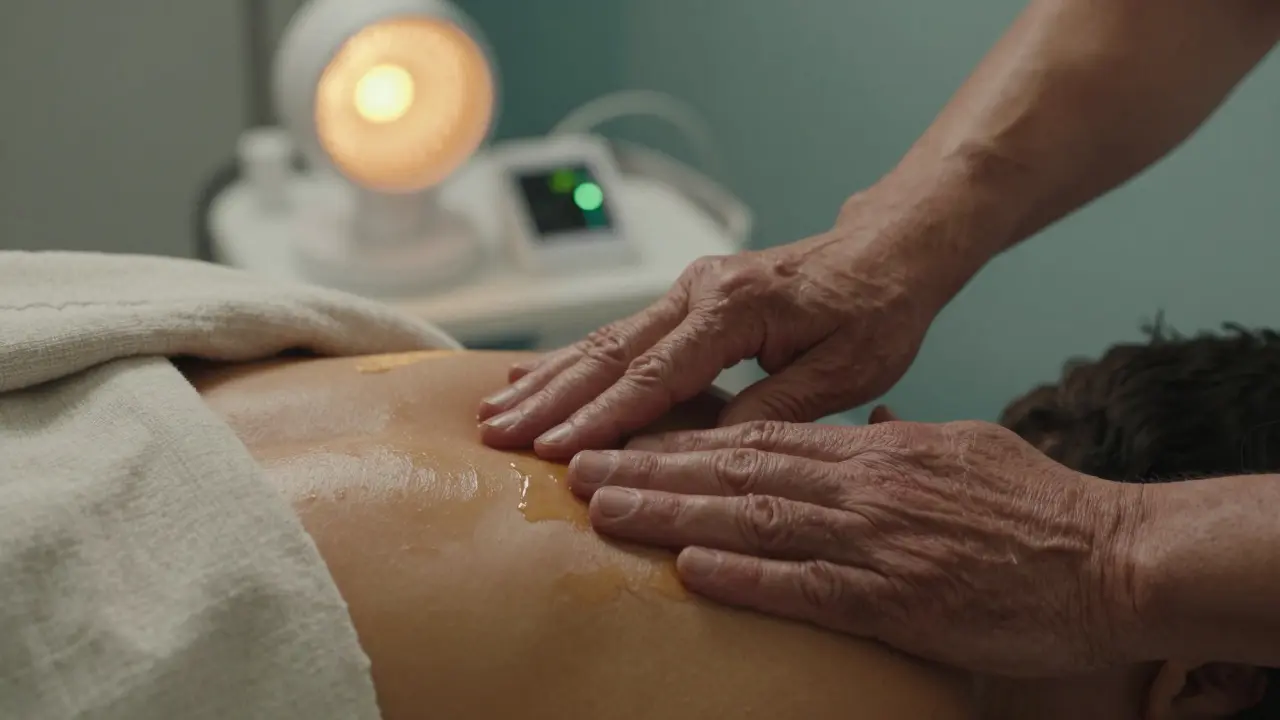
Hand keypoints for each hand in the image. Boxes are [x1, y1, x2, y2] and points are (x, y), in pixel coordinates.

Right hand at [477, 190, 961, 459]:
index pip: (656, 375)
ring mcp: (690, 290)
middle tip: (498, 435)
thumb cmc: (877, 308)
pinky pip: (623, 333)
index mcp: (737, 308)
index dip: (603, 419)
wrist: (888, 249)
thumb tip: (710, 450)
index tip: (555, 452)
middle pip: (611, 353)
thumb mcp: (847, 370)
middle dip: (551, 399)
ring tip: (496, 410)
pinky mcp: (689, 299)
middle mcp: (701, 291)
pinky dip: (576, 359)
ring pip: (605, 340)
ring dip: (550, 379)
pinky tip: (537, 375)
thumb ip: (776, 408)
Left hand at [564, 415, 1151, 675]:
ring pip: (752, 516)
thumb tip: (859, 432)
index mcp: (872, 450)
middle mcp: (861, 483)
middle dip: (650, 466)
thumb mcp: (957, 449)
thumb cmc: (1036, 507)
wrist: (1110, 555)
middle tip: (579, 466)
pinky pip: (805, 582)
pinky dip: (743, 574)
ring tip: (602, 508)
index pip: (757, 437)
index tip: (627, 438)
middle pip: (734, 469)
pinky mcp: (896, 595)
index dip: (683, 439)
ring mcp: (875, 537)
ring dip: (670, 512)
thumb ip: (897, 442)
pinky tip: (689, 568)